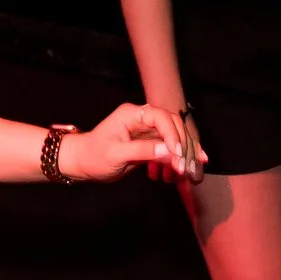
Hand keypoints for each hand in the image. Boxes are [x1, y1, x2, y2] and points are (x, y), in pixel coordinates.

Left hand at [59, 103, 200, 182]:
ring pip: (175, 136)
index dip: (172, 134)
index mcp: (132, 114)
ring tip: (197, 165)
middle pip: (173, 125)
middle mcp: (143, 118)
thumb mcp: (116, 154)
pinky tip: (193, 164)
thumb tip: (169, 152)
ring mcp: (148, 130)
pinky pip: (170, 147)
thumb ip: (143, 151)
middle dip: (184, 143)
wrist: (83, 163)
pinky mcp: (150, 142)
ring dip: (187, 150)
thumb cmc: (94, 156)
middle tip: (190, 164)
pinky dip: (181, 156)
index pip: (160, 117)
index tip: (177, 153)